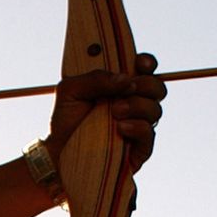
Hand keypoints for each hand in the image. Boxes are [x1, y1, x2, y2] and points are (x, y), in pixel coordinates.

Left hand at [47, 52, 165, 173]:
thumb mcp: (71, 91)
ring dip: (137, 106)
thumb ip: (95, 78)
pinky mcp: (138, 148)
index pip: (144, 69)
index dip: (147, 63)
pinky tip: (120, 128)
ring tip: (114, 112)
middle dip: (147, 84)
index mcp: (120, 86)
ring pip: (155, 109)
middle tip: (126, 89)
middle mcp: (133, 104)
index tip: (140, 63)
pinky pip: (149, 132)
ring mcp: (138, 126)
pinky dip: (137, 127)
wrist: (59, 153)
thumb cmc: (66, 120)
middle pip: (157, 88)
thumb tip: (125, 79)